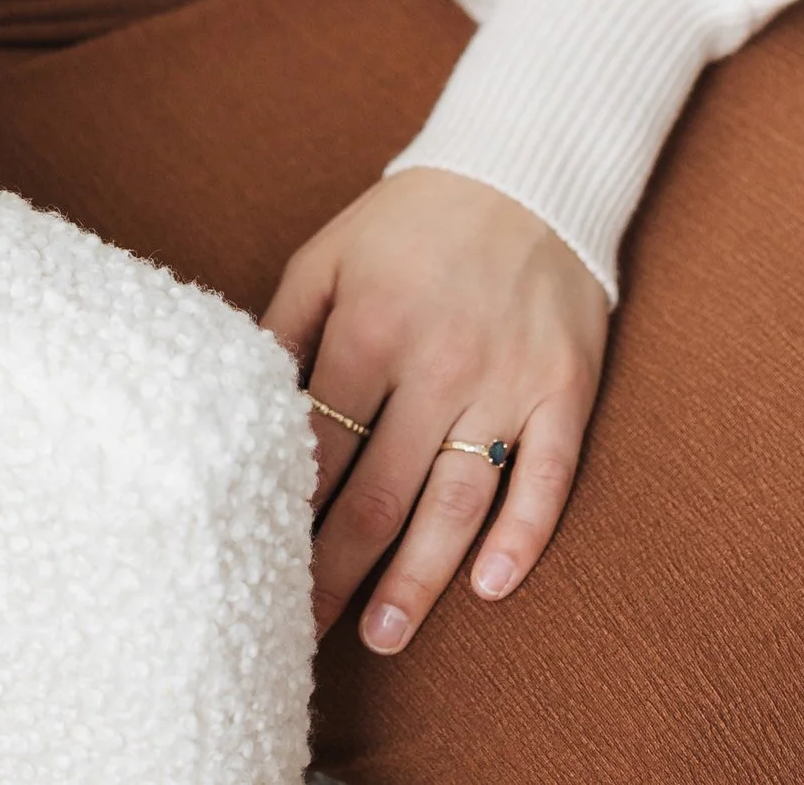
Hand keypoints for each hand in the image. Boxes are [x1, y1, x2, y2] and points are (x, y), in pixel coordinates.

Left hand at [262, 166, 608, 652]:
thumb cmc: (411, 222)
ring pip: (458, 500)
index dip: (287, 518)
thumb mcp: (328, 252)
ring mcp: (507, 378)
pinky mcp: (564, 387)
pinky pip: (548, 475)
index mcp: (371, 325)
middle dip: (338, 570)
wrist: (523, 169)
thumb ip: (283, 327)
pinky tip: (492, 586)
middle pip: (381, 490)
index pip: (320, 449)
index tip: (259, 571)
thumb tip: (240, 404)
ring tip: (384, 632)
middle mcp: (439, 359)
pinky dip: (523, 535)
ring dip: (420, 576)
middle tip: (306, 634)